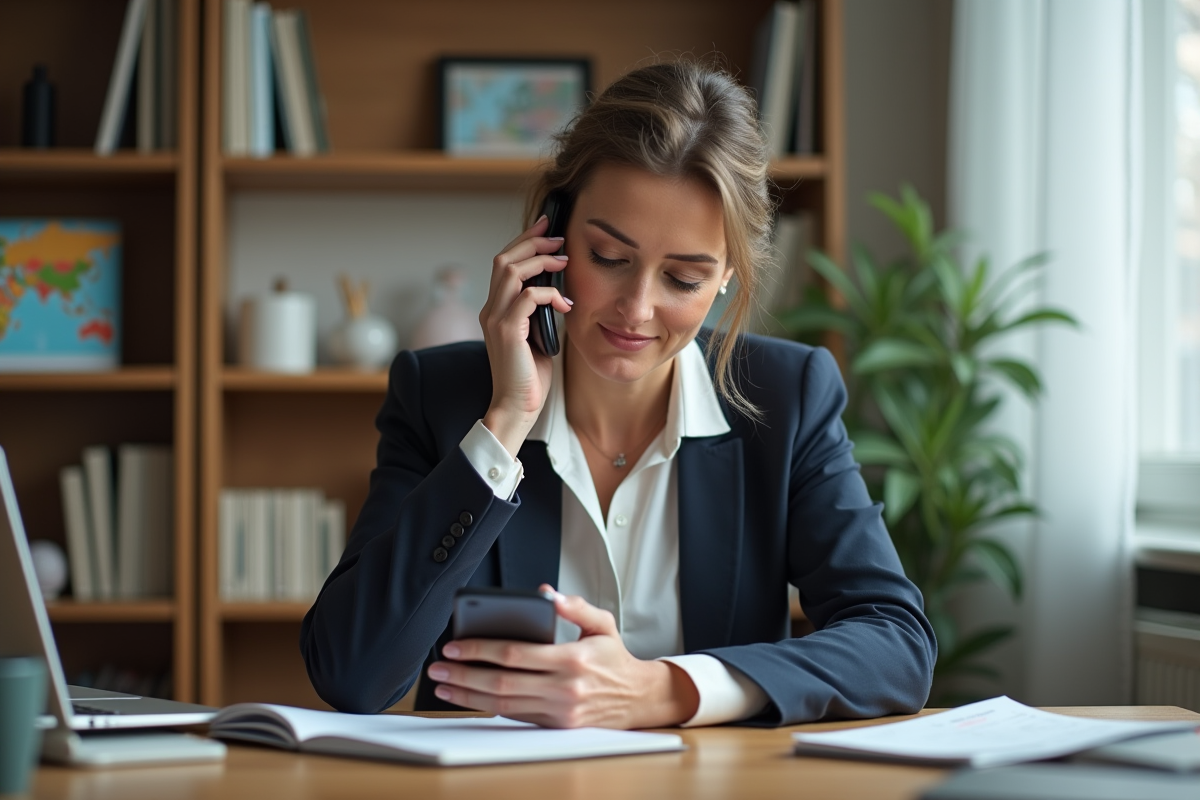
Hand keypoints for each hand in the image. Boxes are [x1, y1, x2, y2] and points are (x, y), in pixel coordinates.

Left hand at [428, 586, 699, 728]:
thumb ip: (575, 606)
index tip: (455, 645)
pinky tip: (471, 697)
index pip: (514, 654)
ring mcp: (560, 712)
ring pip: (503, 705)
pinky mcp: (557, 726)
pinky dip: (490, 707)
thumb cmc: (616, 659)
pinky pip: (516, 716)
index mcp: (572, 660)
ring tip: (445, 686)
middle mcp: (564, 689)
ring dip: (468, 696)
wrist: (639, 698)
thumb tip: (546, 594)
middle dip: (463, 675)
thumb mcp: (602, 623)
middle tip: (438, 668)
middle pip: (501, 684)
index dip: (480, 650)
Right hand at [478, 215, 572, 456]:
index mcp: (496, 309)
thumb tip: (558, 290)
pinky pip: (527, 298)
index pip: (504, 264)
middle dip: (532, 242)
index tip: (547, 228)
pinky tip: (565, 303)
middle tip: (558, 237)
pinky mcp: (507, 331)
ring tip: (564, 261)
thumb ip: (540, 312)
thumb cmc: (529, 376)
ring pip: (511, 272)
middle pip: (504, 259)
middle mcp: (490, 310)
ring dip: (541, 261)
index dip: (524, 242)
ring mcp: (496, 319)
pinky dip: (549, 294)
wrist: (517, 406)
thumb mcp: (537, 335)